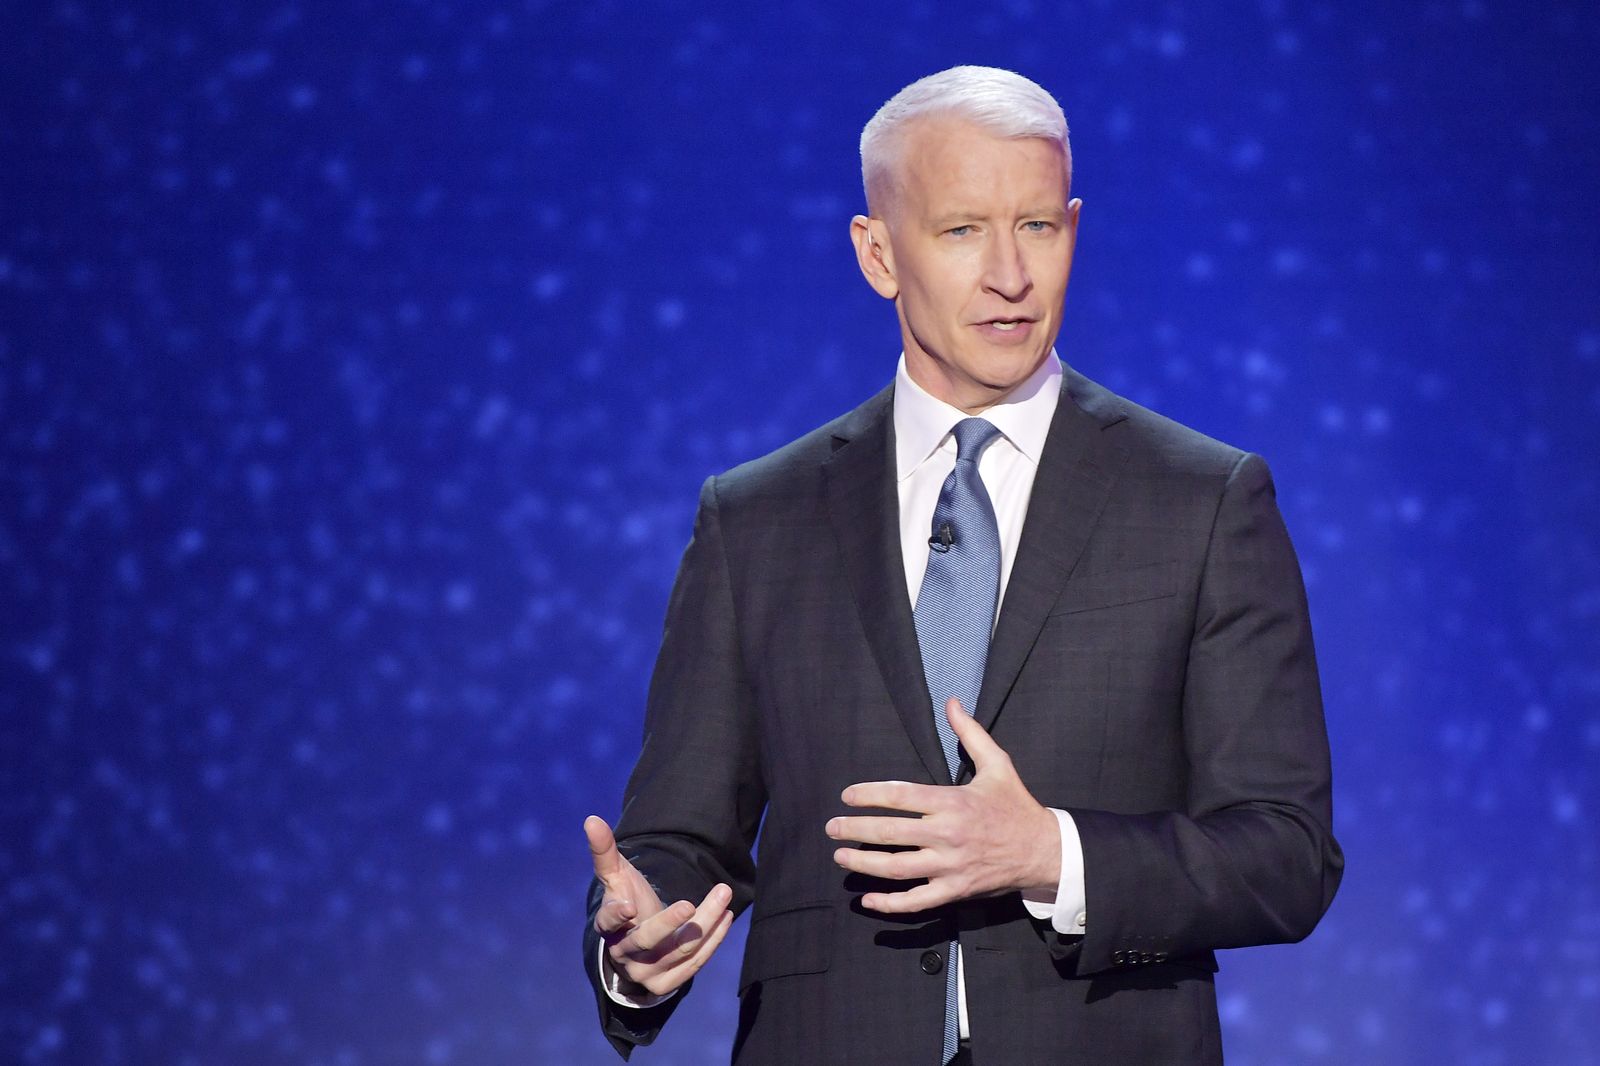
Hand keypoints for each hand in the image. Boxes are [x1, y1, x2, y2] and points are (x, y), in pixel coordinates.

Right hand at [586, 815, 734, 996]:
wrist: (637, 945)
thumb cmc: (627, 900)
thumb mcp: (616, 876)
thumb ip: (604, 850)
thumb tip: (591, 819)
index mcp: (609, 927)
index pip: (608, 922)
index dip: (616, 915)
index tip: (629, 906)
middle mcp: (625, 953)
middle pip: (648, 940)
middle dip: (669, 923)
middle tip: (690, 904)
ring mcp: (646, 972)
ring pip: (679, 950)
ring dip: (705, 923)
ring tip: (724, 893)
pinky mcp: (666, 983)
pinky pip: (694, 964)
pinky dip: (713, 940)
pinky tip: (725, 916)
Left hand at [826, 699, 1060, 913]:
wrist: (1043, 850)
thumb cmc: (1015, 805)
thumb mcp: (998, 764)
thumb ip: (970, 733)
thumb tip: (952, 702)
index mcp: (953, 802)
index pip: (900, 796)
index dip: (869, 795)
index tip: (847, 796)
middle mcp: (948, 834)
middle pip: (891, 833)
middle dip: (855, 829)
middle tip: (831, 827)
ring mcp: (950, 866)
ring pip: (897, 868)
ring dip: (864, 863)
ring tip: (840, 856)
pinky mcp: (956, 890)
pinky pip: (918, 900)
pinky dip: (890, 904)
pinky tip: (868, 899)